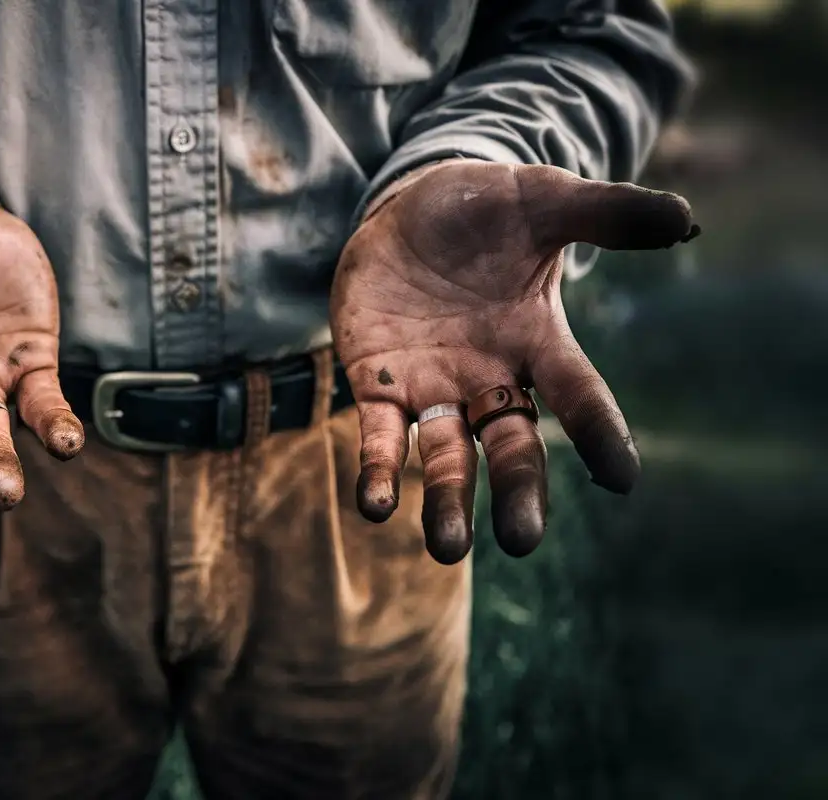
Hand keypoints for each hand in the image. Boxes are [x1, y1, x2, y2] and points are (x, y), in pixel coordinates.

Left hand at [331, 160, 698, 562]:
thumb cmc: (485, 209)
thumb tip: (685, 218)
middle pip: (512, 445)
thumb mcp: (542, 200)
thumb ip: (604, 212)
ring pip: (447, 457)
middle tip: (521, 538)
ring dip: (447, 501)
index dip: (599, 432)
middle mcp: (490, 377)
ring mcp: (435, 387)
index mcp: (538, 342)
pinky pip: (380, 438)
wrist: (407, 209)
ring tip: (448, 548)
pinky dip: (378, 473)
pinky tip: (375, 507)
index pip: (577, 394)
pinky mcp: (379, 388)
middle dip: (518, 490)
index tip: (621, 477)